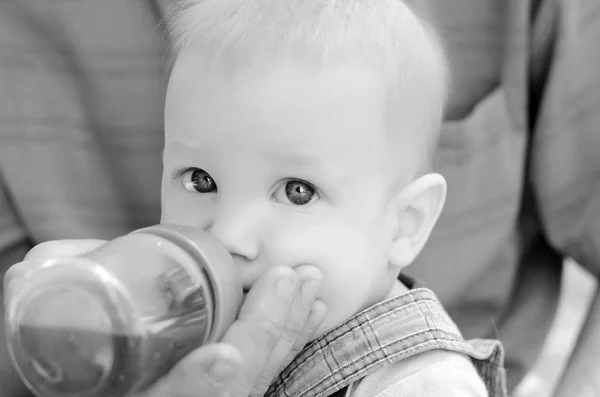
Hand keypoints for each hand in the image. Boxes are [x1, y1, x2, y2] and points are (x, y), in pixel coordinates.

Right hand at [9, 239, 327, 396]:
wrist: (115, 391)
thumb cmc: (85, 381)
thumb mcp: (63, 365)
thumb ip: (56, 315)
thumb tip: (37, 269)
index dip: (198, 385)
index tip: (225, 359)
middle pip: (233, 387)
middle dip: (265, 332)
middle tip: (289, 280)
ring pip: (259, 378)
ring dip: (289, 329)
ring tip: (310, 287)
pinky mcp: (228, 392)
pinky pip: (267, 373)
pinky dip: (290, 340)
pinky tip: (309, 314)